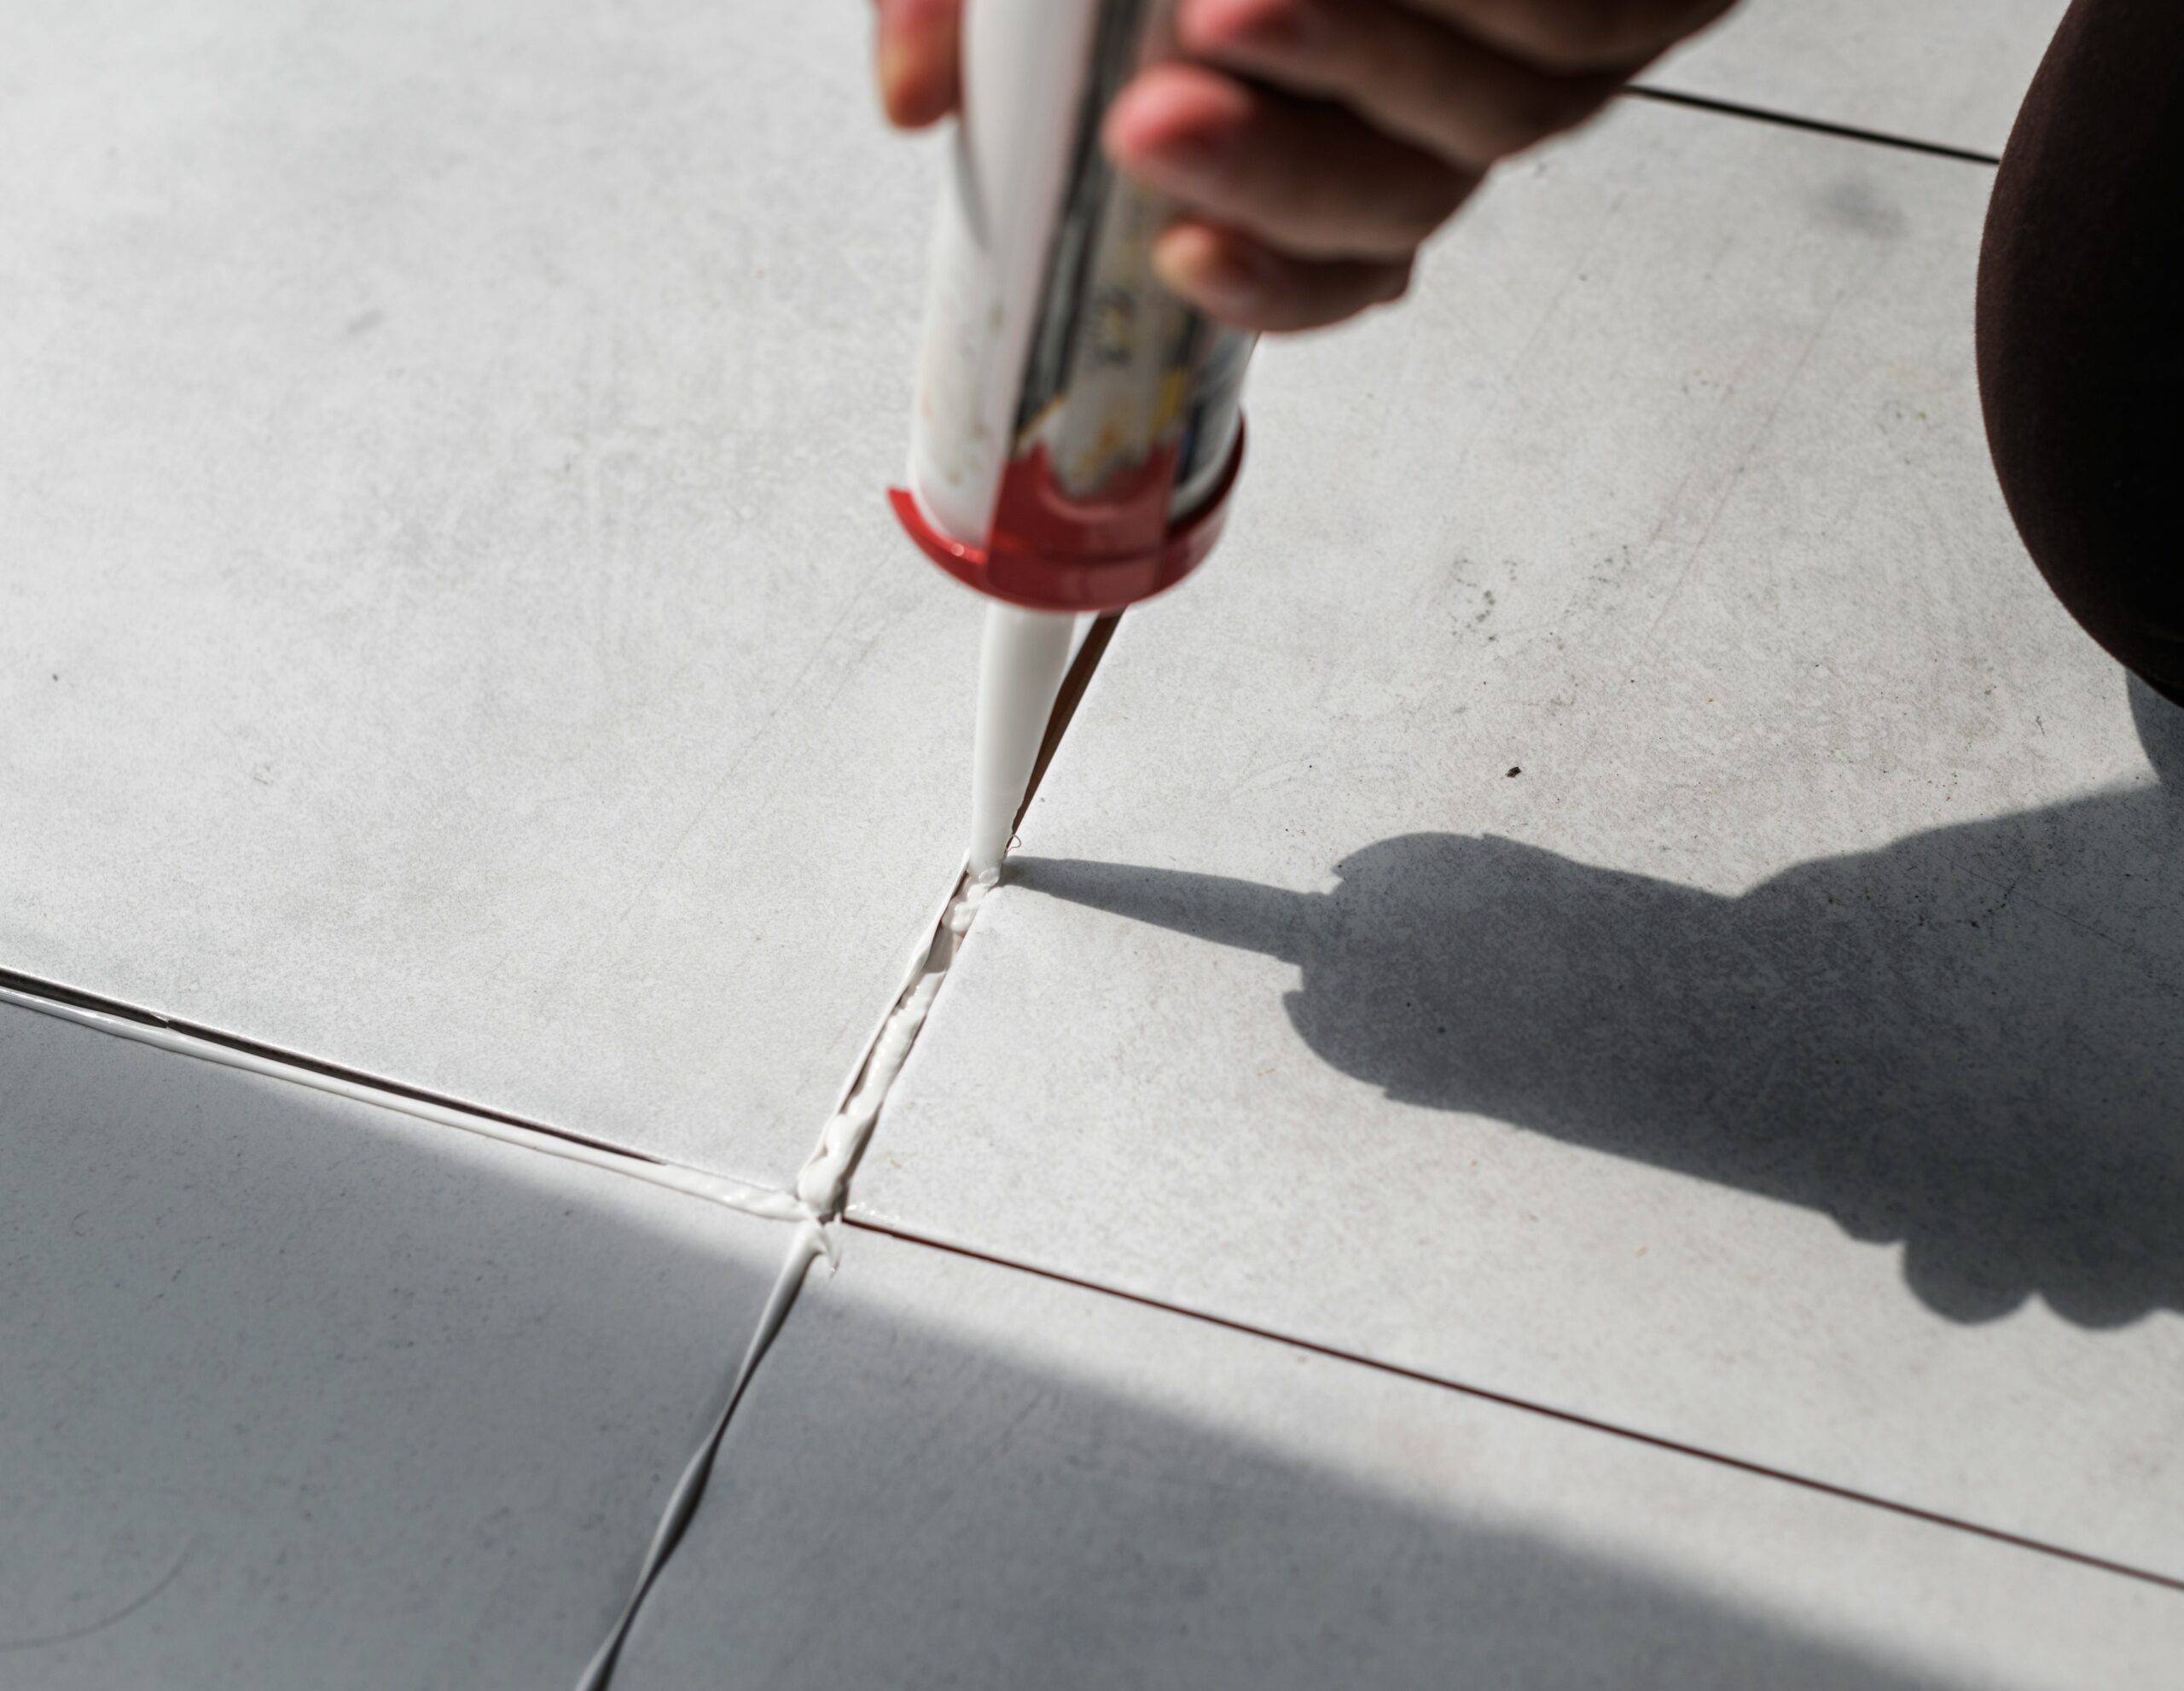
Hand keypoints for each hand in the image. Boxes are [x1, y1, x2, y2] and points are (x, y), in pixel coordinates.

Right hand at [874, 0, 1733, 330]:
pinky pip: (1579, 9)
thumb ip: (985, 9)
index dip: (1264, 286)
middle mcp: (1457, 93)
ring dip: (1363, 56)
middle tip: (1162, 111)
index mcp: (1345, 112)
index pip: (1324, 263)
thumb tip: (913, 102)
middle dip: (1284, 170)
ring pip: (1501, 113)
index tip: (1181, 257)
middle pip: (1401, 205)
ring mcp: (1570, 32)